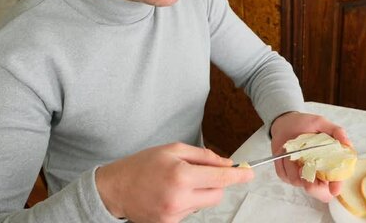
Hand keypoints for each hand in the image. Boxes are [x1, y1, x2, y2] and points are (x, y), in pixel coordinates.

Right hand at [95, 142, 253, 222]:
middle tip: (201, 174)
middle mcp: (179, 198)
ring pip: (204, 204)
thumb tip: (227, 164)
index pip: (220, 179)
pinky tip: (170, 195)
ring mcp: (174, 215)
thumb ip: (203, 156)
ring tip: (177, 184)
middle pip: (217, 195)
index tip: (249, 174)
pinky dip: (187, 202)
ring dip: (199, 193)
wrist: (116, 189)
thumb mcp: (173, 150)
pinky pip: (190, 212)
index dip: (238, 176)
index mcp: (181, 175)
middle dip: (216, 184)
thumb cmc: (143, 165)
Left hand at [270, 112, 351, 201]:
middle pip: (319, 192)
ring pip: (298, 182)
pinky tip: (285, 151)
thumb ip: (336, 132)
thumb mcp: (321, 123)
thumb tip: (347, 144)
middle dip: (313, 187)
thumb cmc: (305, 124)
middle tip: (306, 173)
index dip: (336, 186)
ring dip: (293, 166)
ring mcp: (300, 175)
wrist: (285, 122)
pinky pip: (283, 175)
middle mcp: (316, 172)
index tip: (334, 189)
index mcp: (328, 163)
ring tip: (294, 148)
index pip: (336, 181)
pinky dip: (282, 163)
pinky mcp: (286, 174)